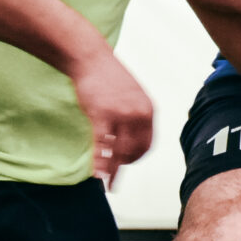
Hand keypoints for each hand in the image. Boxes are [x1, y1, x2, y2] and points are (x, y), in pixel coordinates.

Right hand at [69, 50, 152, 187]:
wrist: (91, 58)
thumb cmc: (108, 77)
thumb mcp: (132, 95)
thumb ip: (136, 115)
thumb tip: (134, 134)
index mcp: (149, 110)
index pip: (148, 144)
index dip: (137, 157)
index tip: (127, 163)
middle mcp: (139, 113)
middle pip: (134, 150)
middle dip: (123, 165)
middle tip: (113, 175)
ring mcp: (121, 114)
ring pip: (119, 151)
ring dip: (112, 170)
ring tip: (106, 182)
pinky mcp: (101, 114)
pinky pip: (101, 145)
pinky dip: (99, 163)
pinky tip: (96, 174)